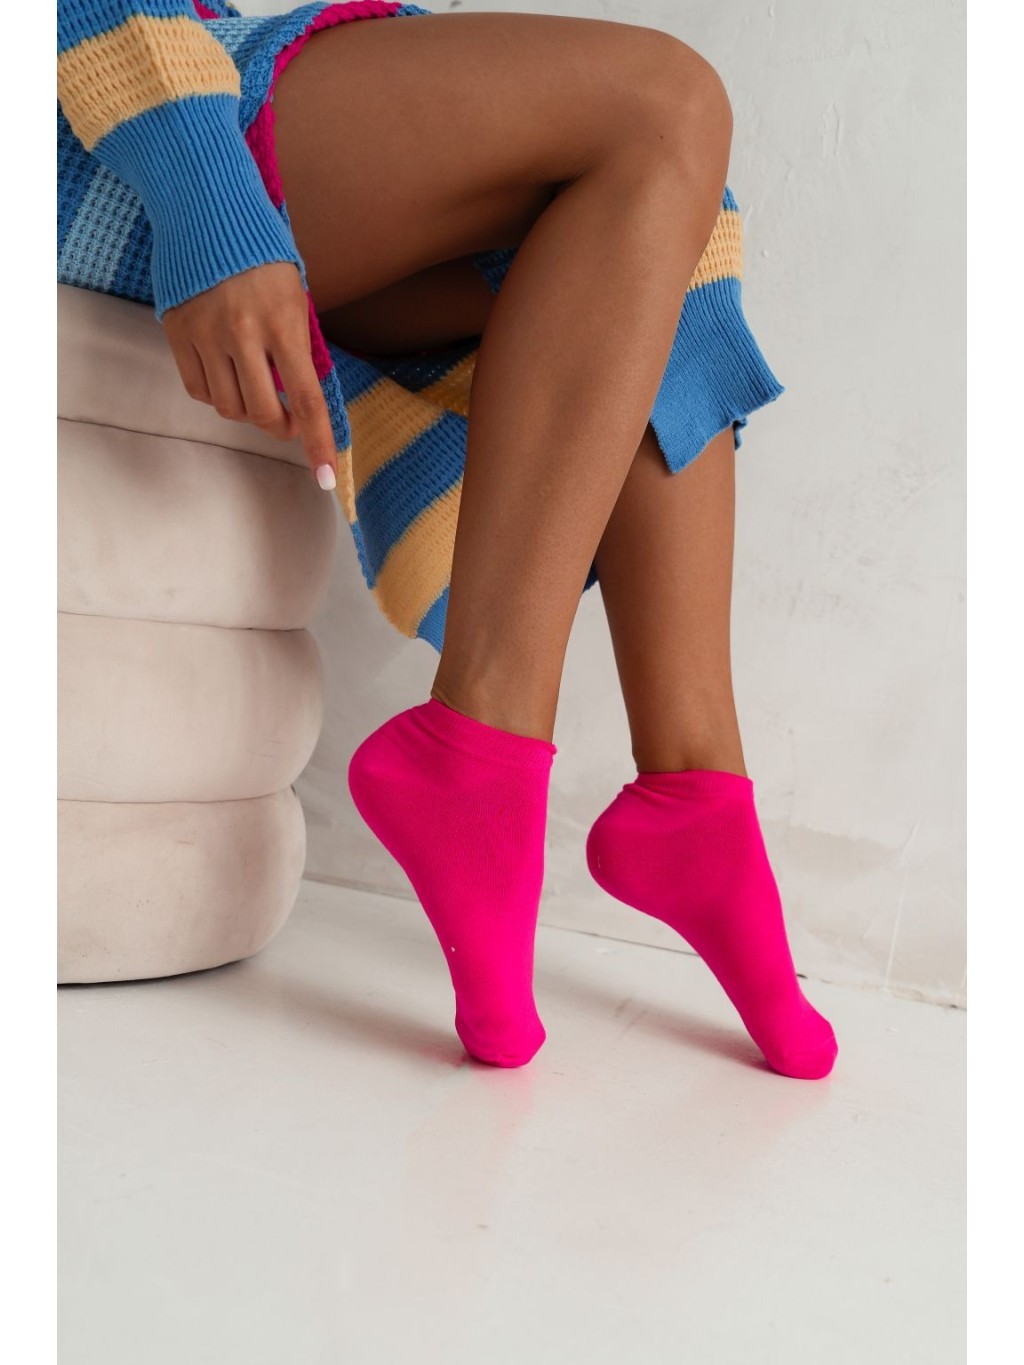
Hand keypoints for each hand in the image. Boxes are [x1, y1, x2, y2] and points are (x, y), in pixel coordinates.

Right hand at [161, 261, 337, 490]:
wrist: (206, 211)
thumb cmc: (264, 258)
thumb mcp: (296, 297)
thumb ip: (299, 348)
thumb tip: (302, 401)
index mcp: (283, 323)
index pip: (308, 398)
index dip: (318, 442)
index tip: (326, 477)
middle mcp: (242, 333)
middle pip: (264, 413)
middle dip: (281, 427)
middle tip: (288, 421)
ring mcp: (206, 334)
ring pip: (229, 407)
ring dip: (248, 411)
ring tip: (255, 389)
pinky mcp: (177, 333)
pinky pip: (199, 389)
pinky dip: (217, 394)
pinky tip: (226, 374)